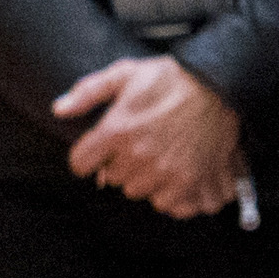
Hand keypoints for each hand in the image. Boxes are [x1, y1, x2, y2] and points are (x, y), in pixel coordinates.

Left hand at [48, 52, 244, 219]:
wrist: (220, 87)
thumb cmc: (171, 79)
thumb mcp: (126, 73)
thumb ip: (88, 92)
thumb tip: (58, 109)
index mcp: (117, 131)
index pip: (81, 164)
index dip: (88, 156)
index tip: (99, 149)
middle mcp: (138, 157)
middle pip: (112, 178)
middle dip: (120, 163)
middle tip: (139, 144)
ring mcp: (165, 173)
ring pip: (138, 191)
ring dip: (144, 178)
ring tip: (159, 155)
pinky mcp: (189, 184)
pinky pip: (167, 204)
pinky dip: (170, 193)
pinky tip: (176, 172)